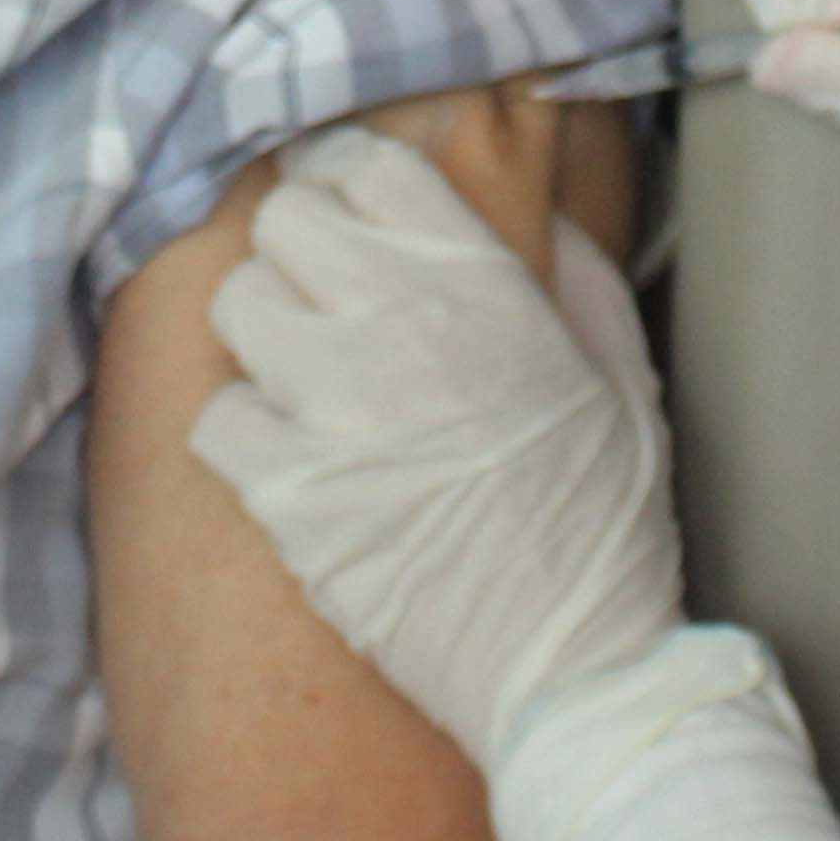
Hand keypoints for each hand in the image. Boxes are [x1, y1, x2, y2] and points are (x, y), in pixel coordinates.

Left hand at [188, 127, 680, 765]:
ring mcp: (334, 408)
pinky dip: (245, 438)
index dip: (354, 188)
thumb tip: (539, 220)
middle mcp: (399, 326)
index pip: (369, 167)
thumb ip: (575, 276)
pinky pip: (218, 419)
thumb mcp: (621, 373)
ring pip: (237, 305)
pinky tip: (291, 461)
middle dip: (302, 253)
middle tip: (325, 300)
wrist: (575, 673)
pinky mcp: (287, 493)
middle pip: (284, 219)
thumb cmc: (606, 528)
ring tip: (305, 380)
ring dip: (266, 335)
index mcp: (483, 285)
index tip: (355, 218)